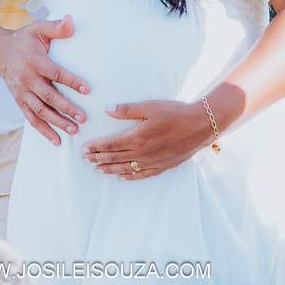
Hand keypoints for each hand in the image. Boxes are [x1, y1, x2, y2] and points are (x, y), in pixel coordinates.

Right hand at [0, 15, 89, 145]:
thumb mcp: (38, 28)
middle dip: (66, 108)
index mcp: (35, 62)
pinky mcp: (20, 101)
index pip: (55, 73)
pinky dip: (43, 131)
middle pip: (49, 97)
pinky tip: (57, 141)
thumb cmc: (24, 40)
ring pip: (40, 111)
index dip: (71, 81)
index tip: (87, 89)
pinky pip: (31, 119)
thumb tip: (72, 21)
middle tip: (84, 117)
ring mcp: (22, 92)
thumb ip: (56, 27)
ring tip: (74, 130)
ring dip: (57, 122)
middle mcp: (28, 79)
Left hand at [82, 99, 213, 180]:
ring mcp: (153, 161)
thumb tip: (107, 110)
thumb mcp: (150, 106)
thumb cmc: (175, 112)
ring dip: (111, 169)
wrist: (201, 125)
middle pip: (115, 157)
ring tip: (98, 170)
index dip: (96, 147)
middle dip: (98, 158)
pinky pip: (143, 175)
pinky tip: (122, 178)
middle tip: (84, 160)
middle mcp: (143, 152)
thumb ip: (127, 110)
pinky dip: (131, 177)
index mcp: (138, 137)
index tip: (84, 148)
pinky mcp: (163, 166)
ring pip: (127, 168)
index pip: (111, 144)